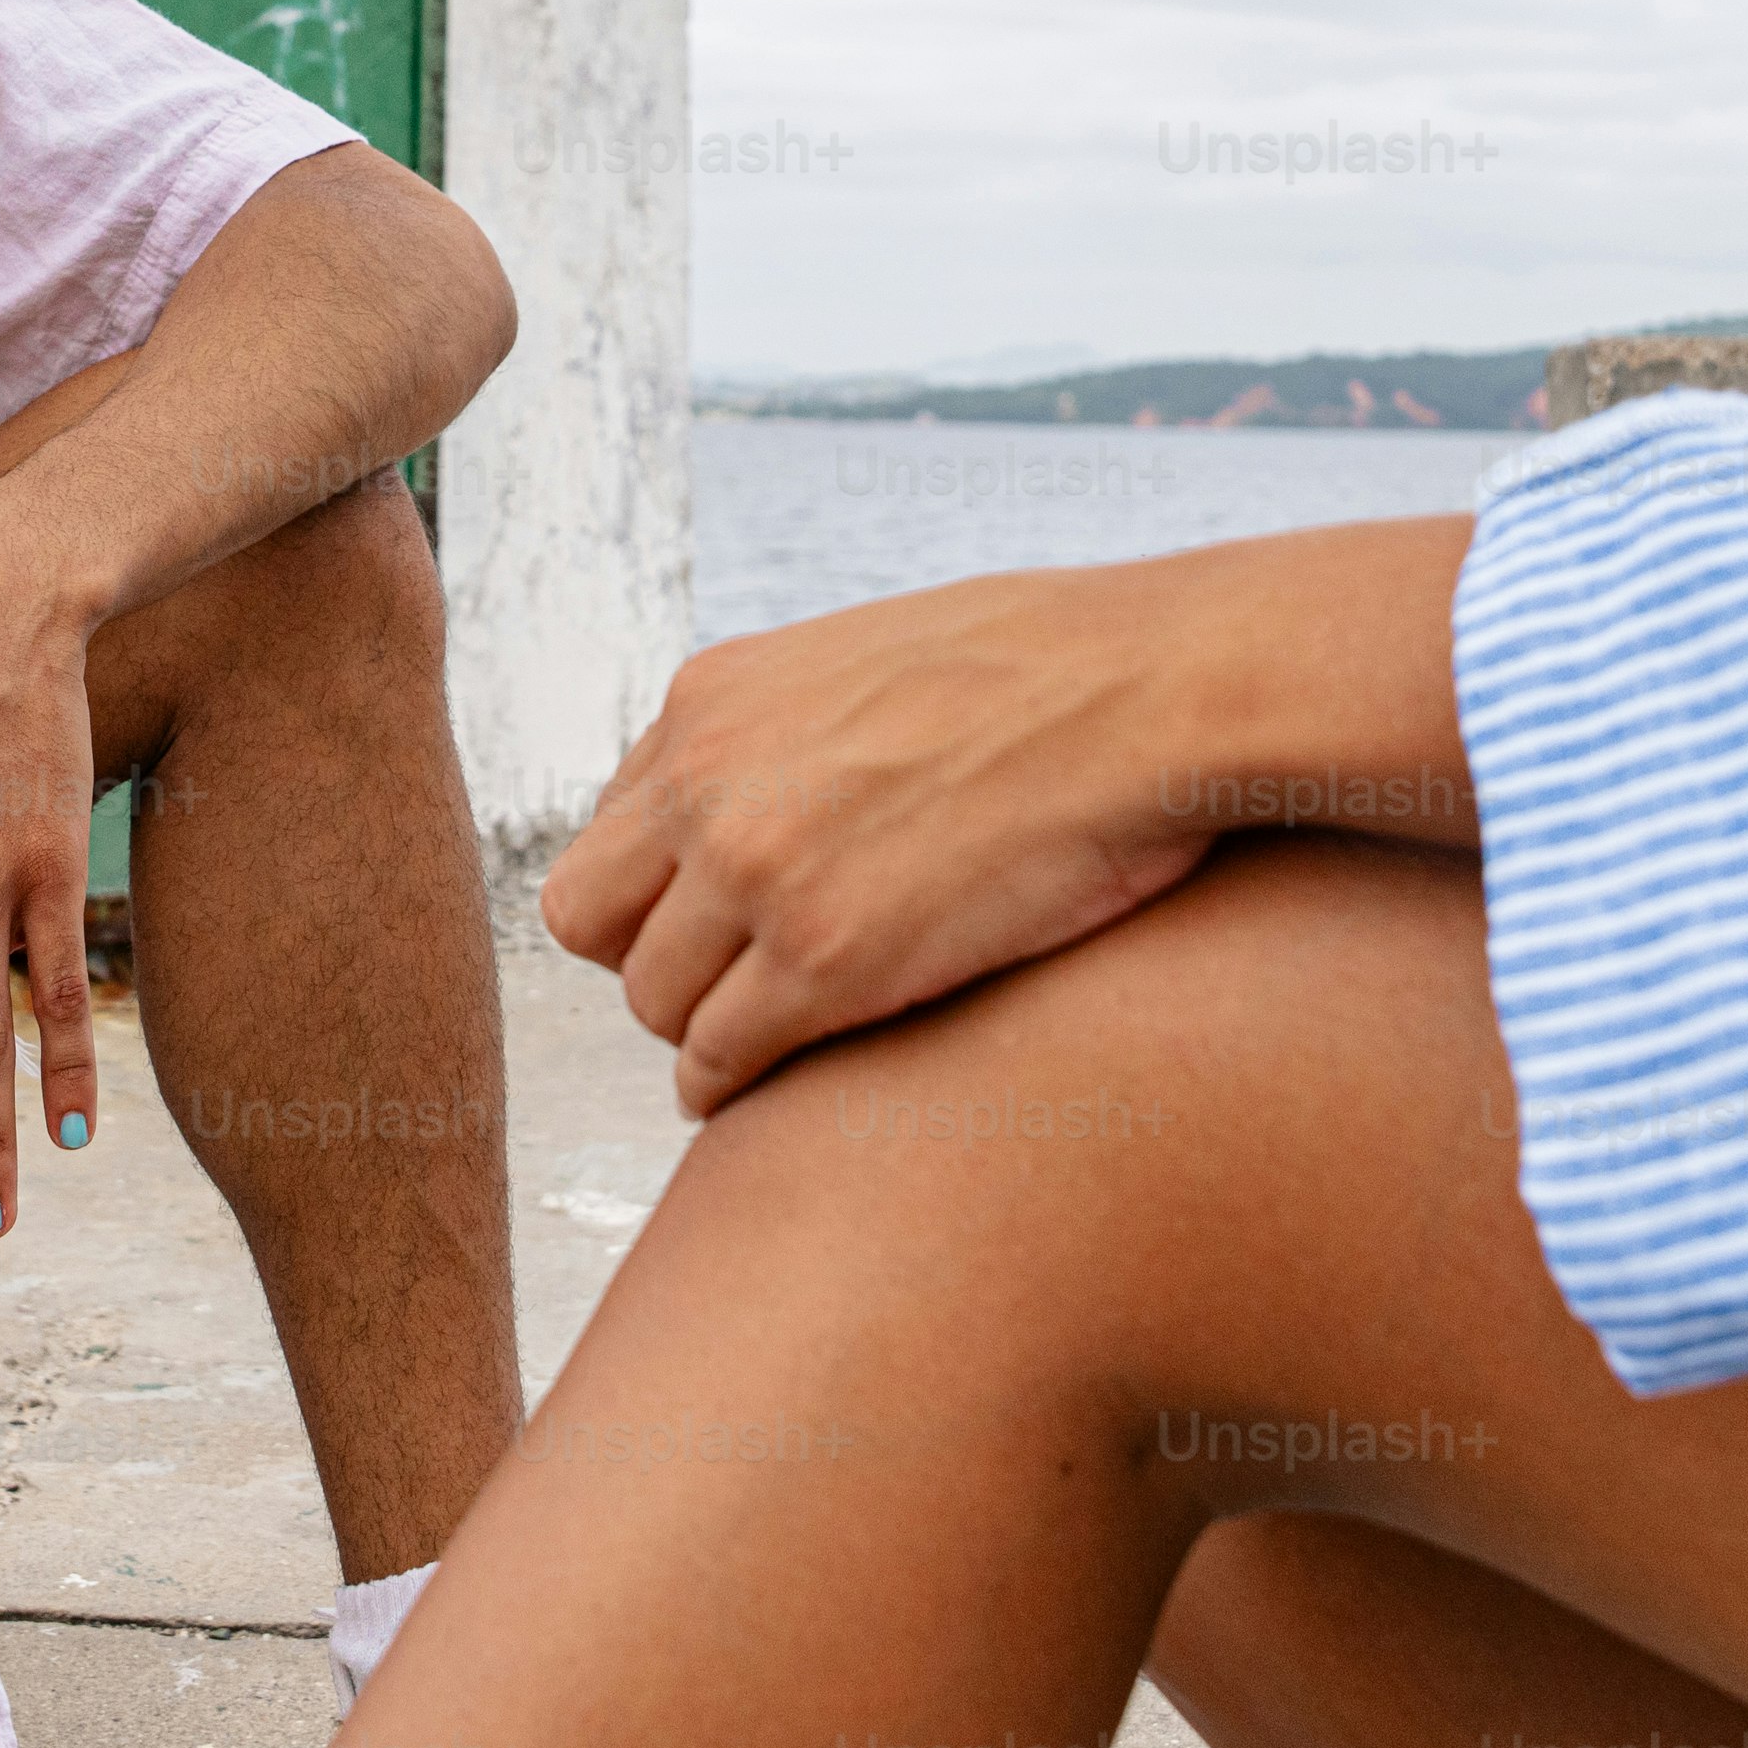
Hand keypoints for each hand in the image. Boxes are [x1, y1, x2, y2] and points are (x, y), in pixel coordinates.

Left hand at [543, 522, 1473, 1114]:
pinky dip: (739, 1088)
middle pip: (592, 923)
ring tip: (774, 1042)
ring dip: (706, 1033)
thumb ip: (790, 730)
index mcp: (710, 700)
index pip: (611, 832)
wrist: (1154, 691)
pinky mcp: (827, 962)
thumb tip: (781, 796)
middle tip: (729, 990)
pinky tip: (784, 1087)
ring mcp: (758, 873)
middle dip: (654, 963)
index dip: (659, 892)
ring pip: (655, 1004)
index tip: (716, 926)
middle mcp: (707, 782)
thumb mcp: (871, 659)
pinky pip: (721, 1062)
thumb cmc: (1055, 674)